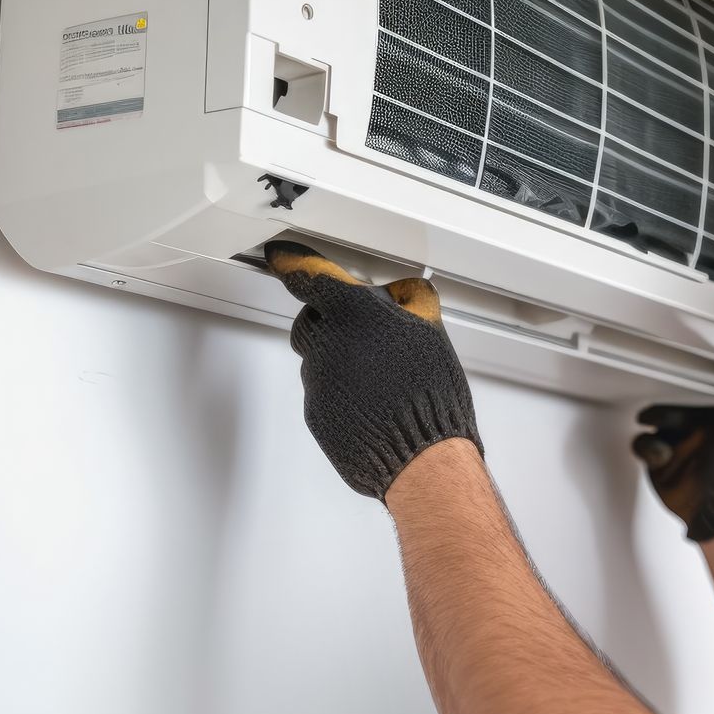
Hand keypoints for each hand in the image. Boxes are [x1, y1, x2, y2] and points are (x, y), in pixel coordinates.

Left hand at [264, 241, 482, 500]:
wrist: (422, 457)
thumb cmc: (430, 396)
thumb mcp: (432, 332)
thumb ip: (410, 303)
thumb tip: (403, 293)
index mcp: (355, 312)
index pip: (311, 276)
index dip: (294, 263)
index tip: (282, 257)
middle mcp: (327, 341)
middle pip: (311, 320)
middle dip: (330, 322)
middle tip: (364, 336)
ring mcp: (317, 379)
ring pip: (318, 359)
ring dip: (340, 362)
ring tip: (378, 381)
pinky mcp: (315, 412)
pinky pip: (322, 393)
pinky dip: (341, 394)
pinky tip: (370, 404)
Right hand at [631, 376, 713, 542]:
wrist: (711, 506)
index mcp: (713, 425)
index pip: (693, 401)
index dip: (684, 395)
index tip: (676, 387)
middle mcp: (693, 436)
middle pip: (669, 414)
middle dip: (662, 414)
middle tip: (653, 416)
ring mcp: (676, 450)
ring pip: (653, 430)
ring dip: (654, 435)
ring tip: (663, 447)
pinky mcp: (659, 464)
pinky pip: (643, 447)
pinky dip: (648, 450)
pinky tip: (661, 458)